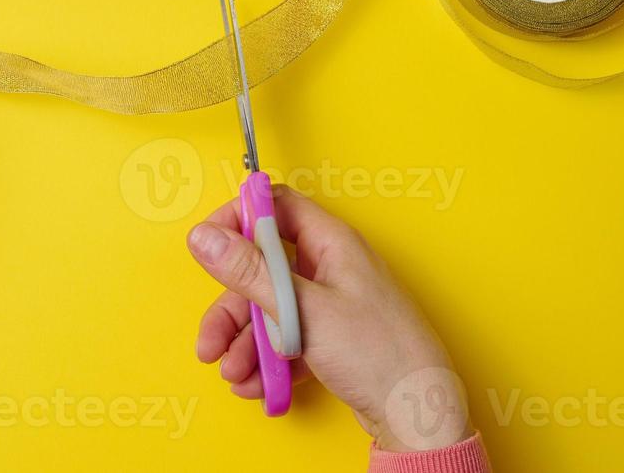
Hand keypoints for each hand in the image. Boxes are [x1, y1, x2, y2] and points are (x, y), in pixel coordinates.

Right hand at [187, 186, 469, 451]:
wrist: (419, 416)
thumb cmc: (379, 354)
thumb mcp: (303, 309)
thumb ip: (249, 271)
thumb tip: (204, 236)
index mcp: (331, 242)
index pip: (276, 207)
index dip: (239, 219)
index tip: (209, 245)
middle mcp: (330, 266)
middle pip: (262, 269)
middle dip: (232, 309)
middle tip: (211, 342)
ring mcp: (330, 303)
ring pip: (270, 309)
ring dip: (246, 344)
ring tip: (237, 375)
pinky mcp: (330, 337)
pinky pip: (286, 338)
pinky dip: (268, 360)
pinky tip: (260, 385)